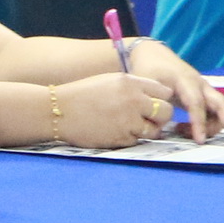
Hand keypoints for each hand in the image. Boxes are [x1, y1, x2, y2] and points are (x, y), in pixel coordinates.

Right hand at [47, 71, 177, 149]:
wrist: (58, 110)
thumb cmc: (83, 95)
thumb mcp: (111, 81)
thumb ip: (135, 88)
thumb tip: (160, 100)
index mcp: (131, 82)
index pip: (165, 92)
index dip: (161, 100)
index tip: (153, 105)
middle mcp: (133, 100)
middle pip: (166, 112)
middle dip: (160, 118)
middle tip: (148, 121)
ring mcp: (128, 120)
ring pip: (154, 131)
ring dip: (146, 131)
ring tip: (129, 127)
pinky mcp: (120, 138)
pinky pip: (136, 141)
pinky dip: (129, 139)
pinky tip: (114, 132)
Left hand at [130, 40, 223, 141]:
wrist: (153, 55)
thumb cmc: (149, 69)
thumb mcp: (145, 85)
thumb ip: (153, 105)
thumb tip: (160, 126)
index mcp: (185, 80)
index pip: (196, 103)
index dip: (199, 122)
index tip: (200, 140)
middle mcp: (200, 84)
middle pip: (222, 103)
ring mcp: (204, 90)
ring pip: (220, 110)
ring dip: (211, 127)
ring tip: (183, 133)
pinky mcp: (204, 96)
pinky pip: (214, 112)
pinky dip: (208, 124)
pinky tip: (186, 130)